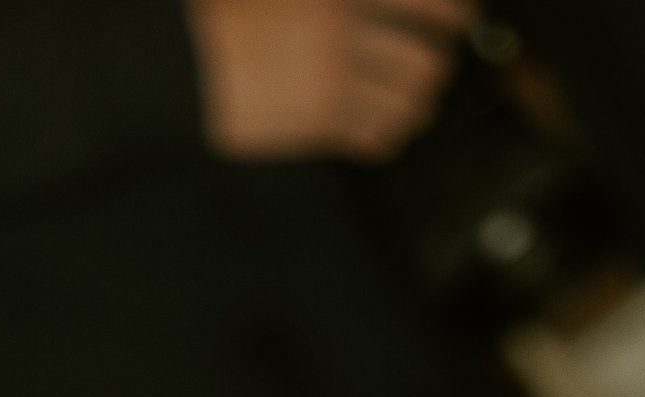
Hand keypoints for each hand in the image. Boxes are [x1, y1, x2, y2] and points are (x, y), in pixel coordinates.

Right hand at [187, 0, 470, 160]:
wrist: (184, 61)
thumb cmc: (228, 15)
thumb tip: (376, 8)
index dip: (457, 8)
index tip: (460, 13)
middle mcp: (346, 32)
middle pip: (428, 53)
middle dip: (441, 57)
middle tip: (437, 55)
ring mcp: (334, 81)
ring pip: (410, 100)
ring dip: (417, 98)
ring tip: (408, 93)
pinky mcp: (319, 124)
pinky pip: (379, 137)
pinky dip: (389, 133)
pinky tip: (379, 122)